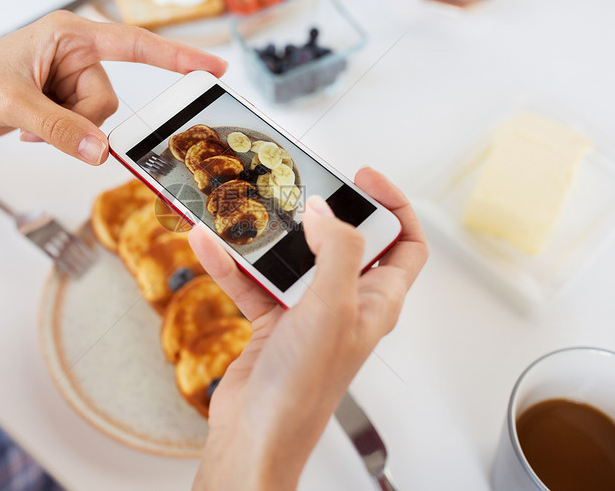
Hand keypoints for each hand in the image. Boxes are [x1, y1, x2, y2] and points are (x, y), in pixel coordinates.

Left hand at [0, 11, 226, 163]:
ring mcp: (70, 78)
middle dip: (81, 120)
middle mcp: (74, 53)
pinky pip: (84, 127)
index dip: (176, 56)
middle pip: (109, 99)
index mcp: (68, 35)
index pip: (134, 44)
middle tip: (42, 123)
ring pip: (99, 118)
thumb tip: (100, 151)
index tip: (213, 67)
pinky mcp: (65, 101)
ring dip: (68, 129)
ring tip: (31, 123)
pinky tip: (31, 128)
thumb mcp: (12, 104)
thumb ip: (59, 127)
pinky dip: (62, 135)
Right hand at [189, 167, 427, 490]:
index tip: (363, 179)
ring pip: (292, 260)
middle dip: (319, 213)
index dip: (394, 206)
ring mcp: (307, 313)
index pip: (405, 244)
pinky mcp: (271, 322)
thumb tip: (325, 211)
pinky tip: (209, 243)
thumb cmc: (304, 387)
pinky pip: (252, 282)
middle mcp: (346, 304)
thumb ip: (338, 251)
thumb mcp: (333, 307)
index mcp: (377, 301)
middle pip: (343, 243)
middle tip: (296, 186)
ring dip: (266, 237)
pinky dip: (231, 263)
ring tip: (243, 210)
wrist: (256, 434)